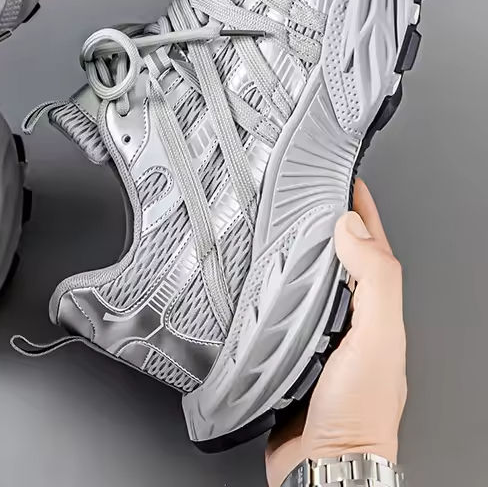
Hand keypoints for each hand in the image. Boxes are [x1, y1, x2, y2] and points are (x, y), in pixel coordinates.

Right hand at [265, 179, 406, 486]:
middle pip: (339, 257)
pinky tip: (256, 280)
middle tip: (304, 191)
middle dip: (326, 221)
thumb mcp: (378, 339)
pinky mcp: (289, 352)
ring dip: (295, 251)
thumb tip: (352, 227)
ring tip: (278, 222)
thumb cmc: (358, 414)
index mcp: (375, 309)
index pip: (370, 243)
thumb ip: (373, 282)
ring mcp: (319, 335)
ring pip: (307, 281)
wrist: (323, 466)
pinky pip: (279, 308)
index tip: (341, 176)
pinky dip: (270, 287)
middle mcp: (349, 319)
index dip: (360, 208)